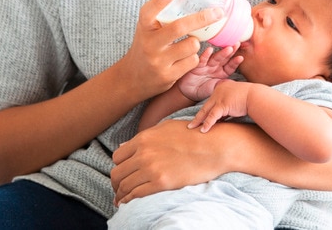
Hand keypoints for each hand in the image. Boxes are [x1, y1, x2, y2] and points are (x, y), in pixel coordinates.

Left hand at [111, 118, 244, 204]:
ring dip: (120, 194)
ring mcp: (152, 168)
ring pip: (124, 186)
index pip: (117, 157)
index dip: (119, 166)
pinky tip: (127, 203)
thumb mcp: (166, 128)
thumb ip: (144, 138)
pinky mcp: (161, 183)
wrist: (215, 146)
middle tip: (118, 188)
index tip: (122, 172)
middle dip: (116, 182)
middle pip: (117, 173)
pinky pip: (135, 195)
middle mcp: (144, 153)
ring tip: (121, 199)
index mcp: (144, 139)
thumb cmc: (194, 135)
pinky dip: (128, 200)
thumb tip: (124, 148)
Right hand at [114, 0, 224, 101]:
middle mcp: (150, 44)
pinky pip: (193, 61)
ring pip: (192, 45)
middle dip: (202, 18)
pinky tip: (183, 59)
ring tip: (188, 43)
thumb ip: (161, 16)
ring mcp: (158, 61)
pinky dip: (193, 57)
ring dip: (195, 42)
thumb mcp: (148, 29)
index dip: (160, 1)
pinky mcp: (168, 75)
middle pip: (179, 28)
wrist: (132, 78)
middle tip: (218, 12)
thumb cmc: (147, 46)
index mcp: (144, 28)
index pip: (148, 12)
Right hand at [177, 45, 242, 101]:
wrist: (189, 92)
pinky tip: (210, 50)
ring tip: (228, 48)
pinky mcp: (197, 65)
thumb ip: (224, 84)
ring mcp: (207, 65)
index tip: (241, 58)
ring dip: (222, 53)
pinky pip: (202, 60)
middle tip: (237, 44)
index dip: (235, 62)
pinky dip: (205, 55)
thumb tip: (235, 85)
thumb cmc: (204, 90)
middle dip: (231, 51)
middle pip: (224, 58)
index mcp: (222, 72)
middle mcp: (216, 66)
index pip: (230, 66)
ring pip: (215, 57)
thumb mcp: (216, 88)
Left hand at [187, 79, 251, 131]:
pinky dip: (207, 124)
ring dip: (198, 120)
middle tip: (191, 124)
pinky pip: (212, 116)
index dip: (206, 111)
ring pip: (206, 111)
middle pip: (206, 106)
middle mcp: (218, 90)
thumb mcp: (236, 101)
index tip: (200, 119)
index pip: (212, 101)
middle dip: (198, 116)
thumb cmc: (250, 99)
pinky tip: (203, 130)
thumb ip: (228, 108)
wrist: (256, 96)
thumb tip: (223, 119)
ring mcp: (220, 97)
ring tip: (191, 128)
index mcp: (222, 87)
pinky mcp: (223, 104)